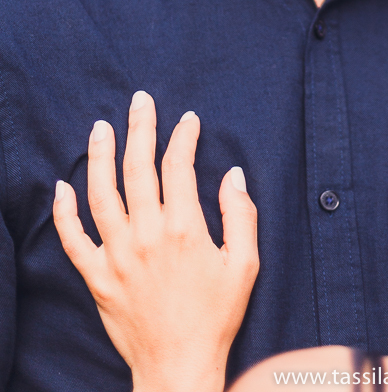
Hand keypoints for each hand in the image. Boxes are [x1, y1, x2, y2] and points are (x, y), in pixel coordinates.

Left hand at [53, 91, 259, 391]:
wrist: (179, 367)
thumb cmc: (217, 316)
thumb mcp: (245, 264)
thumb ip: (241, 215)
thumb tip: (233, 174)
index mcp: (184, 229)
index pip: (178, 166)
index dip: (183, 137)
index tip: (188, 120)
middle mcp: (147, 236)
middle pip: (138, 168)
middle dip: (140, 128)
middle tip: (141, 100)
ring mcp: (117, 256)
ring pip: (101, 194)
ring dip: (100, 156)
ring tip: (100, 127)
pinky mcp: (98, 278)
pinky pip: (73, 239)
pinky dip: (64, 211)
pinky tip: (63, 186)